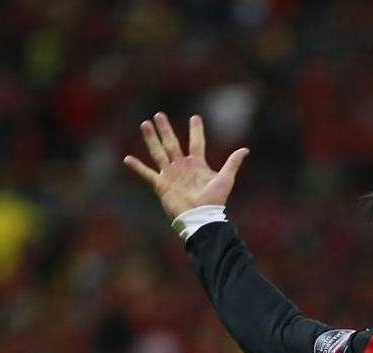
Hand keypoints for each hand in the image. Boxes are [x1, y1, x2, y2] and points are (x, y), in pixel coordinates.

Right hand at [123, 112, 248, 219]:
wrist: (200, 218)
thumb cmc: (214, 201)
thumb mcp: (225, 179)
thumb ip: (232, 163)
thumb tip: (245, 149)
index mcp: (197, 164)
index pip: (196, 142)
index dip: (196, 130)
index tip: (195, 117)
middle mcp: (182, 167)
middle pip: (172, 143)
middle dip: (165, 129)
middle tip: (159, 115)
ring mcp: (170, 175)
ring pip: (158, 152)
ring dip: (151, 139)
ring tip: (145, 124)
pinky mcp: (161, 185)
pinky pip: (146, 174)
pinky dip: (137, 167)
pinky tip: (127, 159)